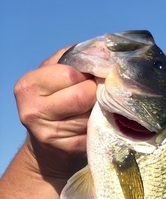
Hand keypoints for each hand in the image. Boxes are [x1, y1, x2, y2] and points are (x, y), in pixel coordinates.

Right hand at [14, 47, 96, 179]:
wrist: (48, 149)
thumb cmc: (54, 102)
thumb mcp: (53, 75)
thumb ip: (73, 59)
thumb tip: (103, 48)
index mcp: (28, 86)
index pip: (70, 74)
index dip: (87, 74)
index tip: (92, 77)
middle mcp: (33, 111)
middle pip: (82, 96)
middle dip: (96, 92)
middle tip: (98, 93)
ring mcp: (50, 134)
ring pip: (92, 114)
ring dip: (101, 110)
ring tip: (96, 109)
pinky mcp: (69, 150)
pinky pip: (96, 132)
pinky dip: (102, 126)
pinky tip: (97, 124)